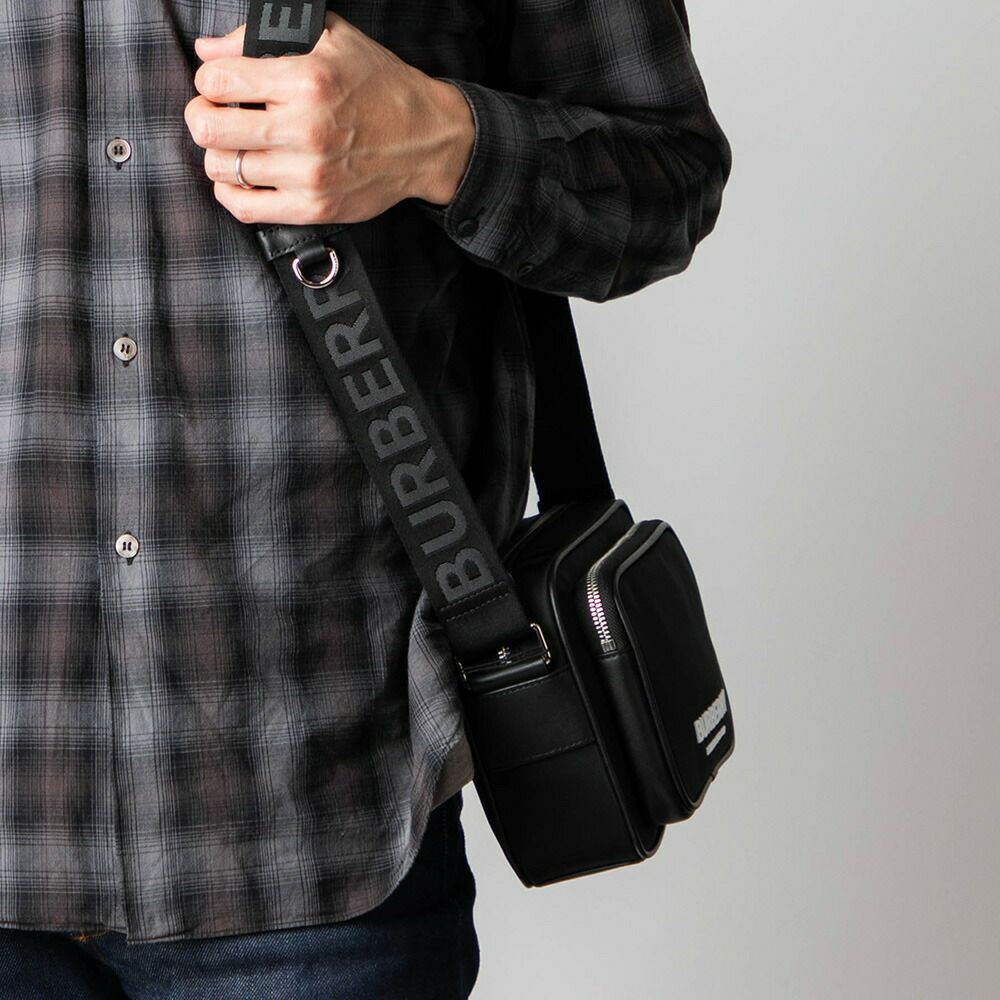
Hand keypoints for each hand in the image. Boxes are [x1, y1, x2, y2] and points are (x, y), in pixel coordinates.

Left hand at [184, 11, 474, 225]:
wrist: (426, 139)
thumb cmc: (379, 86)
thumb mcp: (330, 39)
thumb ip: (263, 36)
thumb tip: (208, 50)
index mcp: (305, 80)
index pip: (216, 81)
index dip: (208, 80)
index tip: (219, 85)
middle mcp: (304, 129)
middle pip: (210, 128)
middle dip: (201, 117)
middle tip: (213, 115)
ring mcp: (308, 174)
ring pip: (222, 169)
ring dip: (219, 155)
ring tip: (234, 146)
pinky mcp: (314, 207)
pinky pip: (246, 208)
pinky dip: (230, 193)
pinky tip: (240, 179)